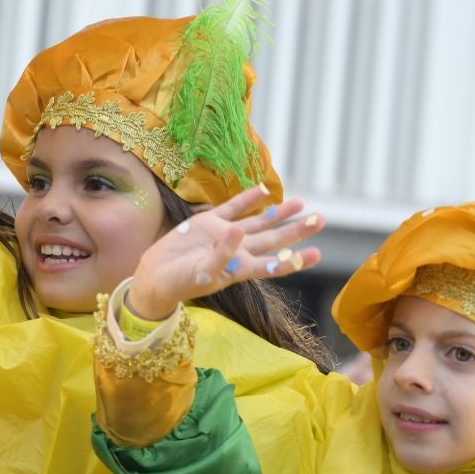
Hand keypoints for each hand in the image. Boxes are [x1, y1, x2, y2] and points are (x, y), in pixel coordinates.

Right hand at [127, 185, 323, 318]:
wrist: (155, 277)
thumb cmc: (179, 284)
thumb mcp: (202, 274)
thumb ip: (221, 254)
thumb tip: (239, 230)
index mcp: (240, 269)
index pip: (274, 264)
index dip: (295, 260)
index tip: (317, 254)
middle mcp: (238, 252)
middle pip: (273, 239)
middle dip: (296, 230)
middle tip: (319, 219)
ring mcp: (225, 235)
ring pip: (258, 222)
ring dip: (278, 213)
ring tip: (301, 203)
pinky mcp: (208, 223)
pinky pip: (233, 208)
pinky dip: (248, 199)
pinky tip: (264, 190)